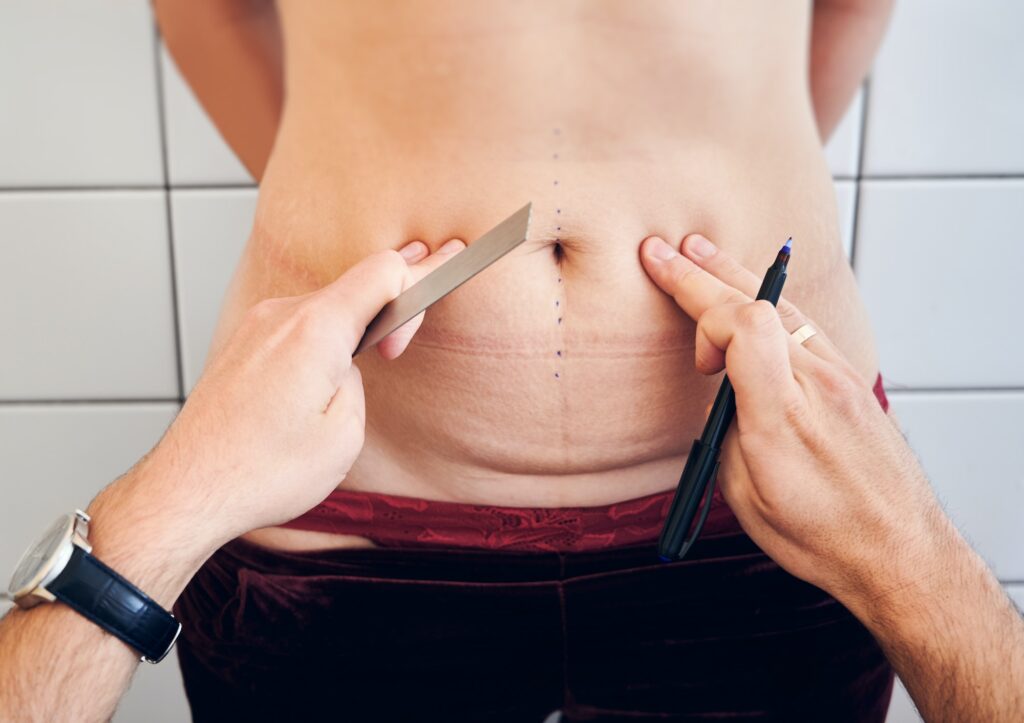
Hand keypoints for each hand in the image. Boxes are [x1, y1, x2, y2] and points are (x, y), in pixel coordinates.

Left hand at [102, 238, 464, 560]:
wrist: (189, 490)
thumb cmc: (259, 473)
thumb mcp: (344, 436)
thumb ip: (358, 381)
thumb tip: (346, 364)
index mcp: (315, 329)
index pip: (384, 270)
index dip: (412, 294)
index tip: (399, 346)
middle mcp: (282, 315)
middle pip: (354, 284)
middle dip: (388, 304)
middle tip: (415, 308)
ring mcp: (257, 326)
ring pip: (324, 306)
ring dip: (351, 326)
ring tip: (365, 356)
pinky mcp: (243, 344)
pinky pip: (296, 325)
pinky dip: (320, 337)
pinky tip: (324, 370)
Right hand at [639, 234, 946, 609]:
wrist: (900, 550)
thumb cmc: (821, 536)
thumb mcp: (745, 494)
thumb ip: (726, 430)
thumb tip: (722, 394)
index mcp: (780, 414)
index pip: (746, 323)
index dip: (704, 314)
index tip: (694, 356)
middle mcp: (817, 383)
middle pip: (759, 301)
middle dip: (703, 272)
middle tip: (663, 251)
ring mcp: (841, 377)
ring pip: (785, 305)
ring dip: (737, 277)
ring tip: (701, 254)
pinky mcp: (853, 381)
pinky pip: (806, 324)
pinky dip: (770, 301)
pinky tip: (753, 294)